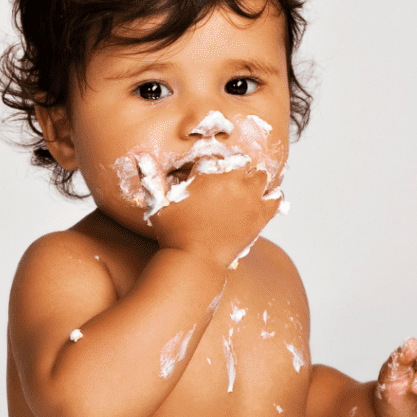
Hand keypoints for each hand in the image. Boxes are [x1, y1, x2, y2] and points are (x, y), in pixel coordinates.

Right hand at [145, 158, 280, 266]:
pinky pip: (277, 199)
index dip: (216, 164)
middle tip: (226, 183)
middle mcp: (234, 182)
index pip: (221, 155)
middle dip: (237, 169)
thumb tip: (139, 156)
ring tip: (243, 190)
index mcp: (210, 173)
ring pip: (262, 176)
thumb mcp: (158, 203)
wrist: (195, 260)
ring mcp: (250, 199)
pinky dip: (272, 197)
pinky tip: (263, 201)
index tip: (211, 175)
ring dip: (254, 180)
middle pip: (244, 162)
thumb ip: (150, 177)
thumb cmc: (174, 233)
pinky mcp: (260, 217)